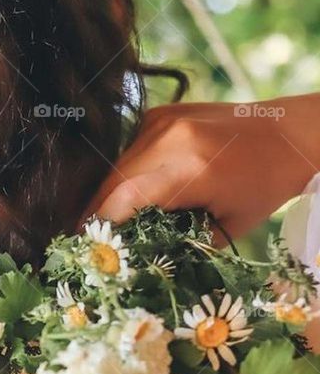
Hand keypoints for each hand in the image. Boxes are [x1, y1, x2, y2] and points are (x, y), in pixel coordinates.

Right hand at [85, 94, 319, 240]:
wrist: (287, 135)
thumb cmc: (264, 187)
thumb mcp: (224, 227)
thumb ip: (178, 242)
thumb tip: (137, 258)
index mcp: (190, 169)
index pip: (124, 198)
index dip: (100, 225)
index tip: (89, 249)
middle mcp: (171, 138)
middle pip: (113, 182)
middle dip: (95, 213)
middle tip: (87, 242)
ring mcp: (162, 121)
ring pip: (116, 166)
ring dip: (105, 195)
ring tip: (102, 224)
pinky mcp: (160, 115)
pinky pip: (128, 152)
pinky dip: (123, 176)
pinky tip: (125, 196)